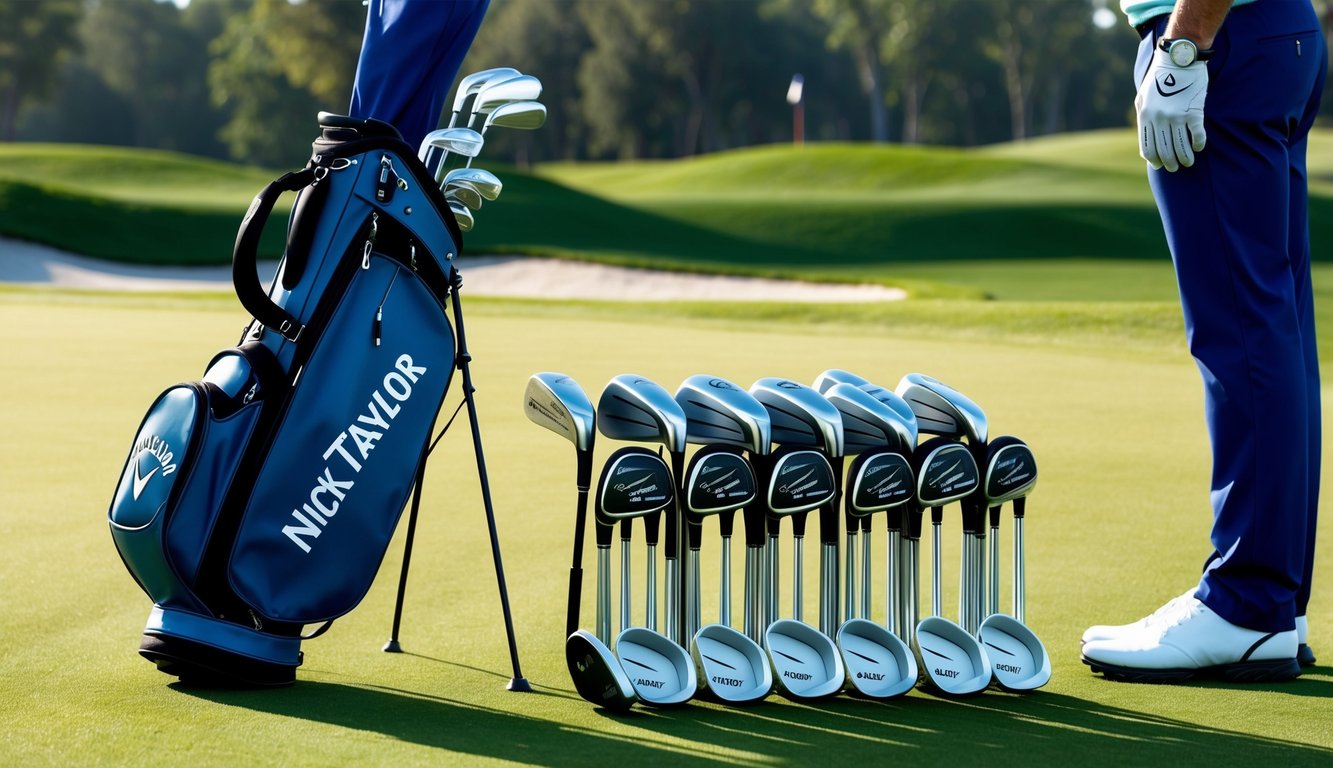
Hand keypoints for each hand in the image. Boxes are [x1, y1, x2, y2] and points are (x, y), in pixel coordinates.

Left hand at [1135, 48, 1207, 171]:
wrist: (1179, 58)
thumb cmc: (1160, 78)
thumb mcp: (1143, 97)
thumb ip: (1143, 118)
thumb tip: (1145, 141)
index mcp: (1145, 116)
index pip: (1148, 147)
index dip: (1154, 160)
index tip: (1160, 165)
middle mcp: (1159, 118)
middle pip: (1164, 151)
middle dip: (1170, 163)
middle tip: (1175, 168)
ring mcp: (1176, 115)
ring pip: (1180, 146)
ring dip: (1185, 158)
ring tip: (1188, 162)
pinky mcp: (1193, 111)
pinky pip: (1196, 135)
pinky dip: (1198, 144)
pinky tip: (1199, 147)